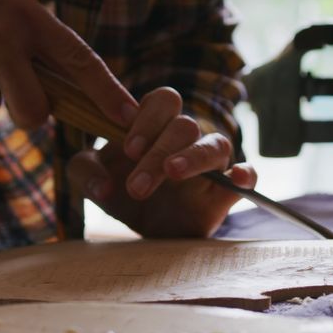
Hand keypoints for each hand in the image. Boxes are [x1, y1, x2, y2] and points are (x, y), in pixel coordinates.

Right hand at [0, 0, 136, 127]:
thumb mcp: (9, 1)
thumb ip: (39, 41)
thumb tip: (74, 90)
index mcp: (27, 18)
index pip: (80, 61)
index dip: (108, 93)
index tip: (130, 118)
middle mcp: (2, 42)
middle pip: (35, 112)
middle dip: (29, 113)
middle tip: (11, 89)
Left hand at [67, 88, 256, 237]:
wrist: (146, 230)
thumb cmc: (123, 193)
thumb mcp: (94, 181)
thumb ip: (86, 173)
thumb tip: (103, 186)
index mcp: (156, 125)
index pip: (163, 101)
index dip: (147, 119)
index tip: (129, 150)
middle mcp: (187, 138)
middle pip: (184, 125)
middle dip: (158, 152)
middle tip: (137, 186)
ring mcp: (210, 162)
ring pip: (216, 143)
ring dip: (194, 157)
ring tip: (173, 172)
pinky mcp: (226, 191)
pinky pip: (247, 174)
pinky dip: (246, 173)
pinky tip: (238, 179)